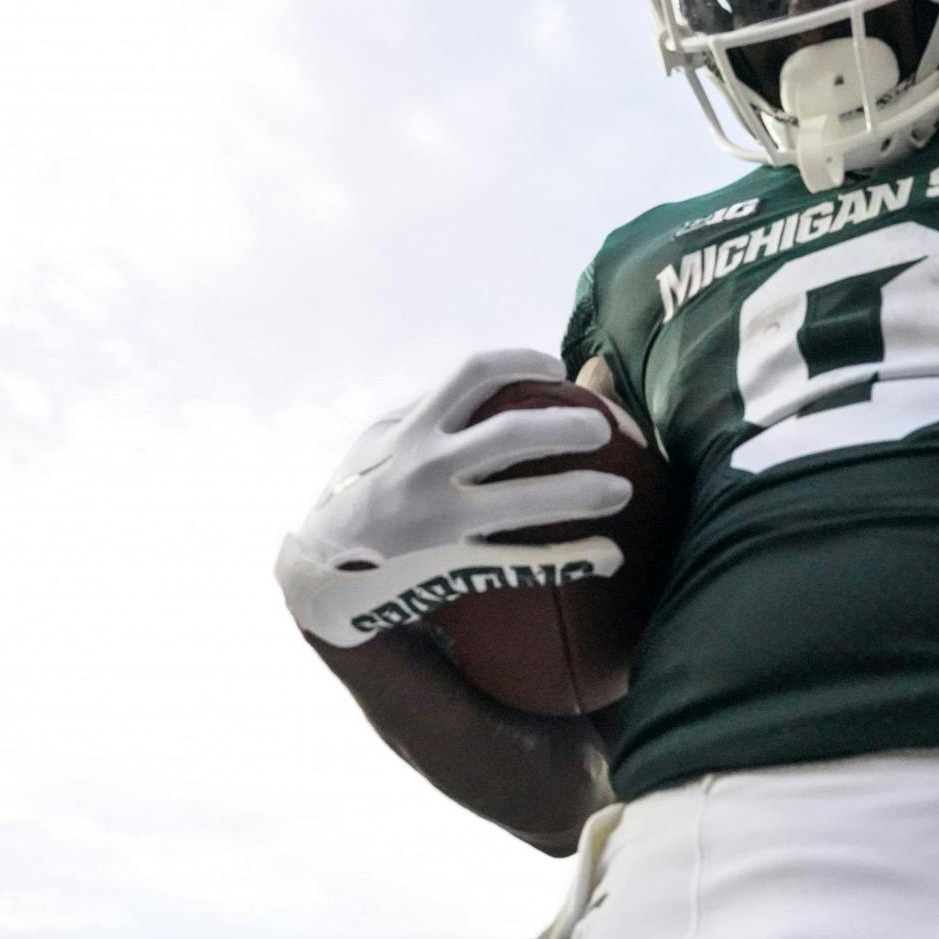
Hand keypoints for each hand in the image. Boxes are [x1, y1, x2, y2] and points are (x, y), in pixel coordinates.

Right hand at [274, 349, 633, 647]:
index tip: (558, 370)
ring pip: (522, 502)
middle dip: (566, 427)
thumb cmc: (361, 493)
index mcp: (410, 429)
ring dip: (580, 493)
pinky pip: (522, 563)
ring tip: (622, 490)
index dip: (523, 362)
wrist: (316, 576)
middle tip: (605, 429)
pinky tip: (609, 556)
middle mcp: (423, 468)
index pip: (472, 373)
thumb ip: (436, 410)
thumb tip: (508, 378)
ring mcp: (437, 522)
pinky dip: (570, 559)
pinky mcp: (449, 568)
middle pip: (509, 434)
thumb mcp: (384, 440)